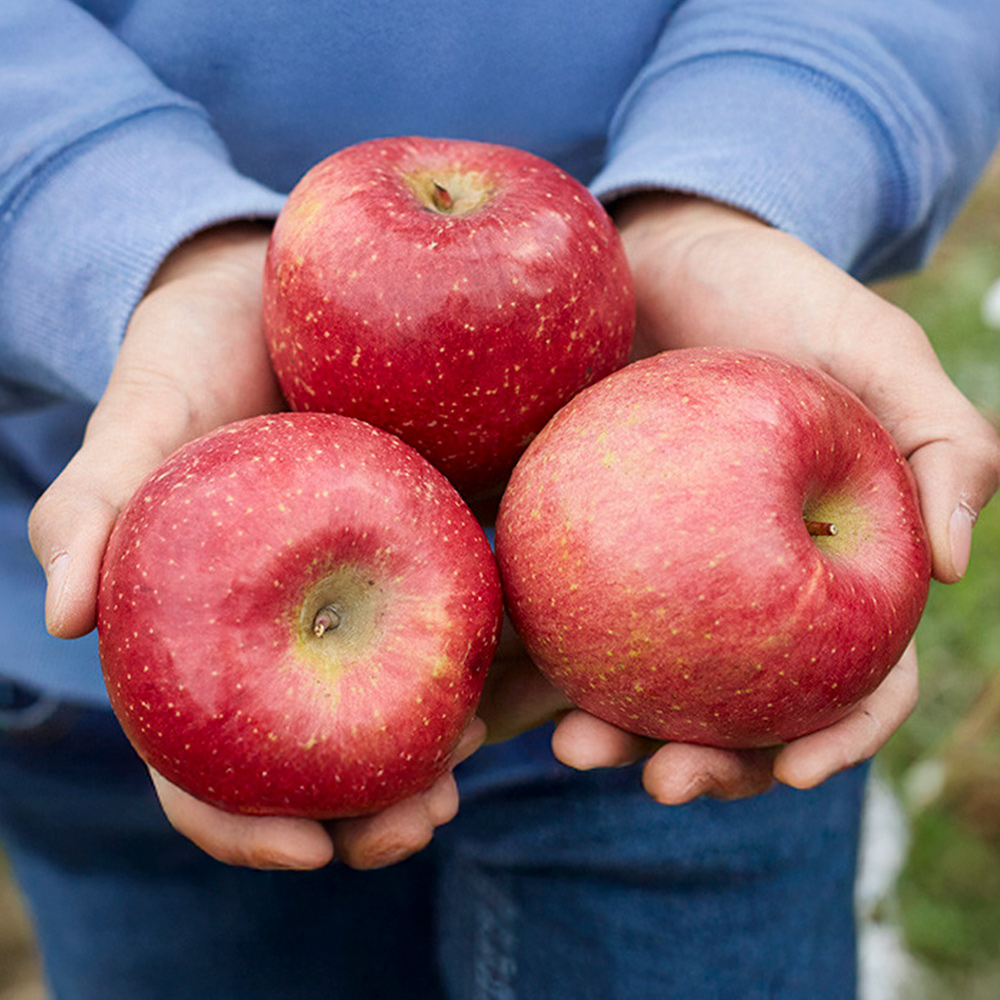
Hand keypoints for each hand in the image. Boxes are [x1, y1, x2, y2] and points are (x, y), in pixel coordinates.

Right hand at [28, 223, 481, 868]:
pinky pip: (463, 617)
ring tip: (477, 758)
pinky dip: (488, 656)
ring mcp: (368, 593)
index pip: (206, 762)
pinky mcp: (434, 543)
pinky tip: (525, 665)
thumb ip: (100, 499)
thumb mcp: (147, 410)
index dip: (241, 824)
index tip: (306, 854)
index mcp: (208, 632)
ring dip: (439, 754)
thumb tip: (62, 618)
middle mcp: (293, 630)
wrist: (282, 285)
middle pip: (317, 760)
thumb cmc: (199, 349)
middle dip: (366, 813)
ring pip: (399, 706)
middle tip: (421, 821)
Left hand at [540, 193, 999, 799]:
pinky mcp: (575, 550)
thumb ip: (941, 440)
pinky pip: (553, 615)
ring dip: (608, 730)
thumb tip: (952, 569)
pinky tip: (493, 687)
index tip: (786, 774)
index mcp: (826, 569)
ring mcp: (654, 579)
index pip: (853, 682)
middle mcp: (741, 591)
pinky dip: (528, 659)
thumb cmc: (775, 296)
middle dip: (701, 762)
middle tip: (655, 776)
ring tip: (566, 741)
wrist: (657, 259)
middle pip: (735, 710)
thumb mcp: (873, 348)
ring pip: (637, 684)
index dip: (832, 740)